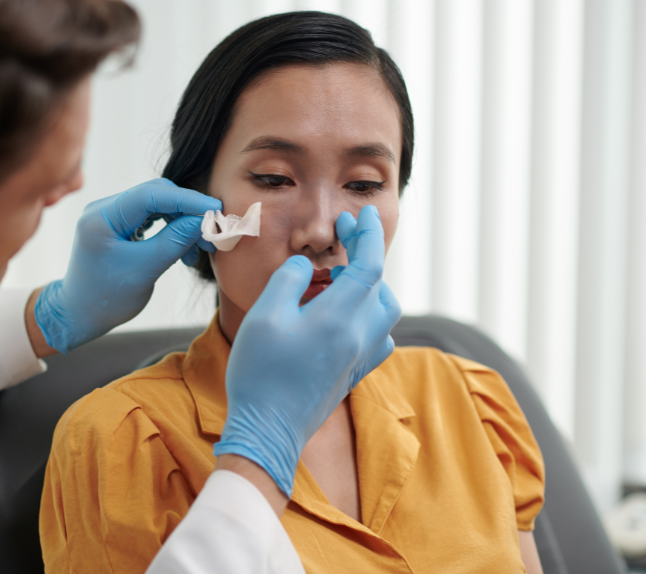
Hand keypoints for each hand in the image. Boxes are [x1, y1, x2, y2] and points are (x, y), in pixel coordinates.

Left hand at [34, 179, 220, 353]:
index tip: (214, 210)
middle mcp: (104, 209)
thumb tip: (204, 220)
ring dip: (182, 223)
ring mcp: (110, 215)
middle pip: (156, 195)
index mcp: (102, 217)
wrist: (79, 315)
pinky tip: (184, 250)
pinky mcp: (118, 225)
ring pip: (157, 206)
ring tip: (200, 249)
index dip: (187, 199)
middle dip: (187, 212)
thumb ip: (174, 242)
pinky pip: (151, 217)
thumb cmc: (106, 299)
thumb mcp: (144, 271)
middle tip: (212, 233)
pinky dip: (171, 230)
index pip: (151, 194)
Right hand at [213, 205, 400, 496]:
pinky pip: (379, 337)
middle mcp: (359, 337)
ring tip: (341, 277)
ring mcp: (359, 358)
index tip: (363, 214)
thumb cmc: (260, 373)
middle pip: (381, 286)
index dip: (369, 235)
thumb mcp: (264, 316)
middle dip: (367, 255)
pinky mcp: (354, 374)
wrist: (268, 431)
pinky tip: (346, 316)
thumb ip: (287, 280)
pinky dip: (370, 316)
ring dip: (371, 286)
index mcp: (339, 318)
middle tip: (343, 238)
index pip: (369, 265)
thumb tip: (303, 264)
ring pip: (385, 312)